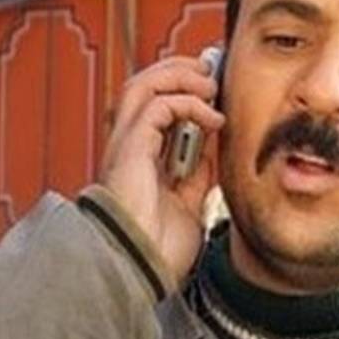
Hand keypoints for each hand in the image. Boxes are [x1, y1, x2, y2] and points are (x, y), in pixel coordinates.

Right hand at [99, 55, 224, 285]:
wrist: (141, 268)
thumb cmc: (156, 249)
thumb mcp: (187, 207)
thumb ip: (194, 178)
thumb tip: (209, 154)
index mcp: (136, 161)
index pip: (154, 108)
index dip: (181, 90)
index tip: (213, 88)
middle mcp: (126, 147)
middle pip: (143, 86)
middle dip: (178, 70)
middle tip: (210, 70)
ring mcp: (125, 145)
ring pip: (143, 85)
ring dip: (180, 76)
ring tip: (210, 84)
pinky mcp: (131, 147)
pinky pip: (157, 105)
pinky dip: (188, 103)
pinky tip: (212, 118)